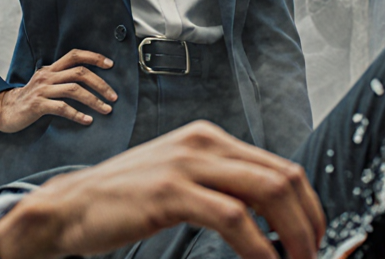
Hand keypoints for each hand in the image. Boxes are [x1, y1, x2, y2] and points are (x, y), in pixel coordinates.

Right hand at [0, 49, 115, 132]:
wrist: (4, 110)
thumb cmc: (29, 99)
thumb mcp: (45, 84)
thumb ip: (61, 79)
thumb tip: (87, 81)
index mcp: (50, 69)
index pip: (75, 55)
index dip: (94, 57)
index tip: (111, 64)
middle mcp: (47, 76)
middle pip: (80, 73)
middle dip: (101, 84)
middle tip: (114, 96)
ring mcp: (42, 90)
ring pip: (74, 89)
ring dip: (94, 100)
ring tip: (106, 109)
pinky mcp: (37, 105)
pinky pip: (62, 108)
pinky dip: (77, 114)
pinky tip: (87, 120)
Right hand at [0, 121, 324, 258]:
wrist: (69, 207)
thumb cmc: (124, 201)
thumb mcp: (179, 180)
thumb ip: (220, 185)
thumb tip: (268, 213)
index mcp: (208, 138)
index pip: (280, 167)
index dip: (309, 207)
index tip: (315, 239)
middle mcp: (202, 143)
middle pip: (283, 177)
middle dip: (310, 222)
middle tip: (312, 255)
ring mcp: (186, 165)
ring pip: (268, 192)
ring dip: (294, 234)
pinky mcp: (170, 192)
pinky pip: (234, 218)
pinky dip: (260, 247)